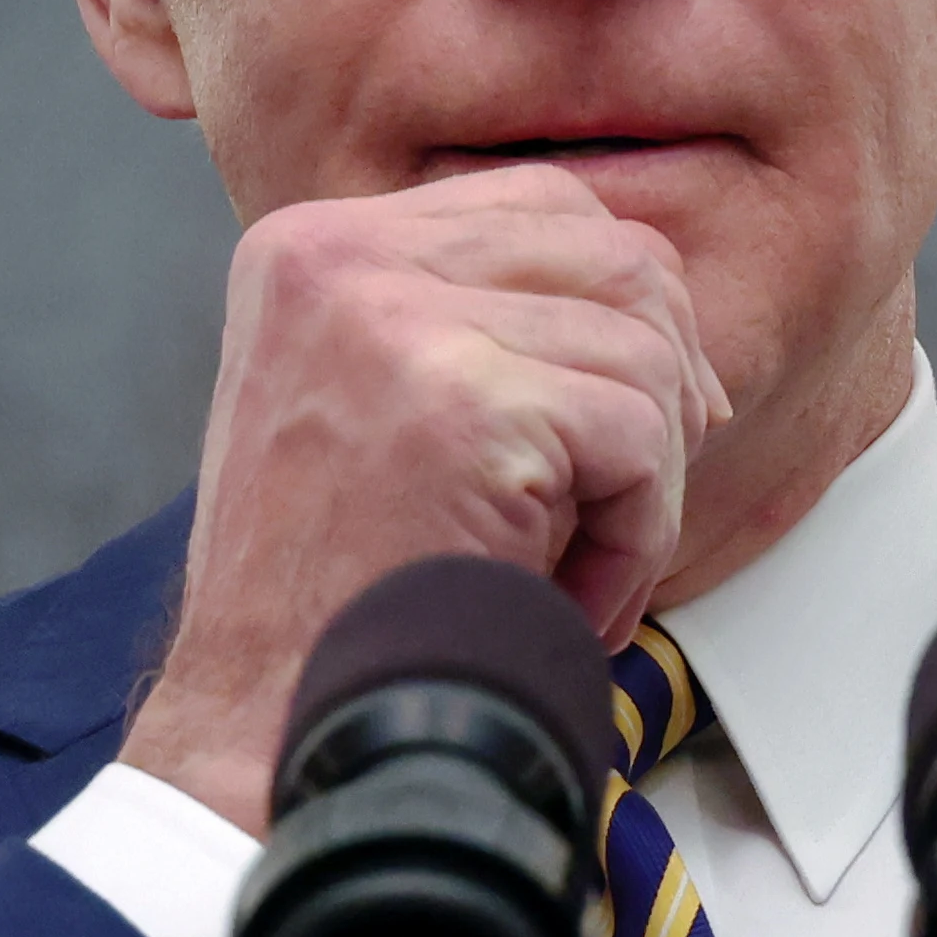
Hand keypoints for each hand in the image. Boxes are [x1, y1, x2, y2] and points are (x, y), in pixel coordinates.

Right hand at [119, 165, 729, 824]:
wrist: (270, 730)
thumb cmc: (331, 598)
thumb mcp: (366, 404)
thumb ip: (467, 318)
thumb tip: (651, 294)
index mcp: (312, 247)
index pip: (542, 206)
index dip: (623, 305)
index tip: (641, 412)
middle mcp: (341, 261)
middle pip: (613, 255)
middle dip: (666, 379)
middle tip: (641, 494)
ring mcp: (397, 325)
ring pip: (644, 350)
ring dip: (650, 480)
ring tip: (581, 568)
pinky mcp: (465, 408)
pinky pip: (641, 440)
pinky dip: (639, 539)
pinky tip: (572, 599)